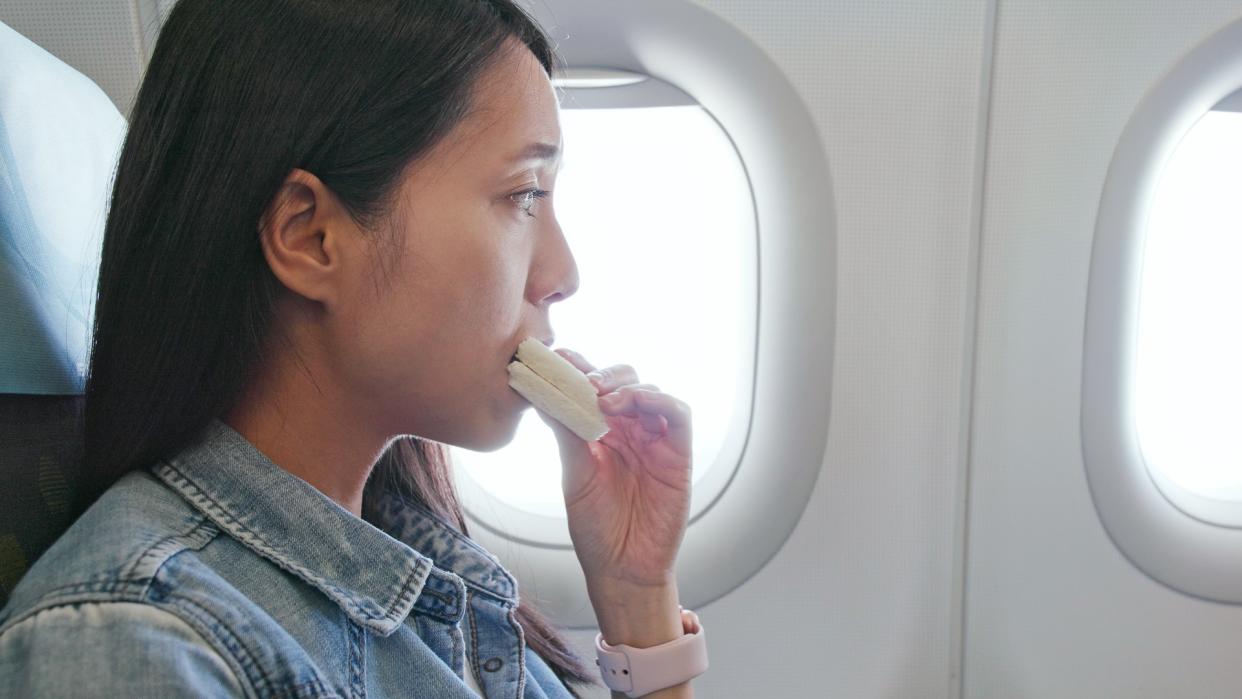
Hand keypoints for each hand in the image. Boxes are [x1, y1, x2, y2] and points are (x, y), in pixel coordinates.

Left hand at [536, 349, 692, 590]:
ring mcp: (655, 441)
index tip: (559, 357)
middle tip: (585, 382)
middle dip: (604, 374)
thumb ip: (567, 433)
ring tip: (604, 399)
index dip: (579, 369)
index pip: (592, 390)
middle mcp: (629, 432)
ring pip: (650, 391)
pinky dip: (660, 399)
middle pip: (624, 382)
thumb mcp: (575, 475)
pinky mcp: (679, 453)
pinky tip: (635, 403)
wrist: (622, 569)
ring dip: (627, 386)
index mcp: (601, 434)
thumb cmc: (596, 529)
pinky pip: (679, 413)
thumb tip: (543, 393)